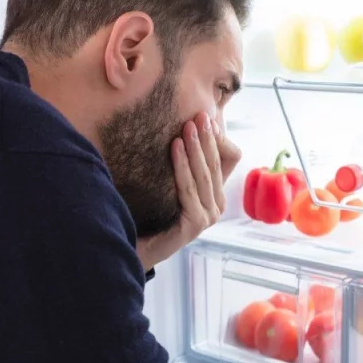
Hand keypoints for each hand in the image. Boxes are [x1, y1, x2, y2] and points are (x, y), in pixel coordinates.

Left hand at [136, 112, 240, 269]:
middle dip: (207, 138)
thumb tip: (184, 129)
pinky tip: (175, 147)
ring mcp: (208, 217)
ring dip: (196, 148)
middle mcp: (216, 207)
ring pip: (203, 175)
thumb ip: (182, 165)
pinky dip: (181, 166)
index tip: (207, 119)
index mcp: (215, 196)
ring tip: (187, 126)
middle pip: (215, 165)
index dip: (217, 140)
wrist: (137, 247)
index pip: (225, 161)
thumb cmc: (152, 214)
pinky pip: (188, 189)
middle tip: (199, 115)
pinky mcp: (195, 225)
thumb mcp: (171, 183)